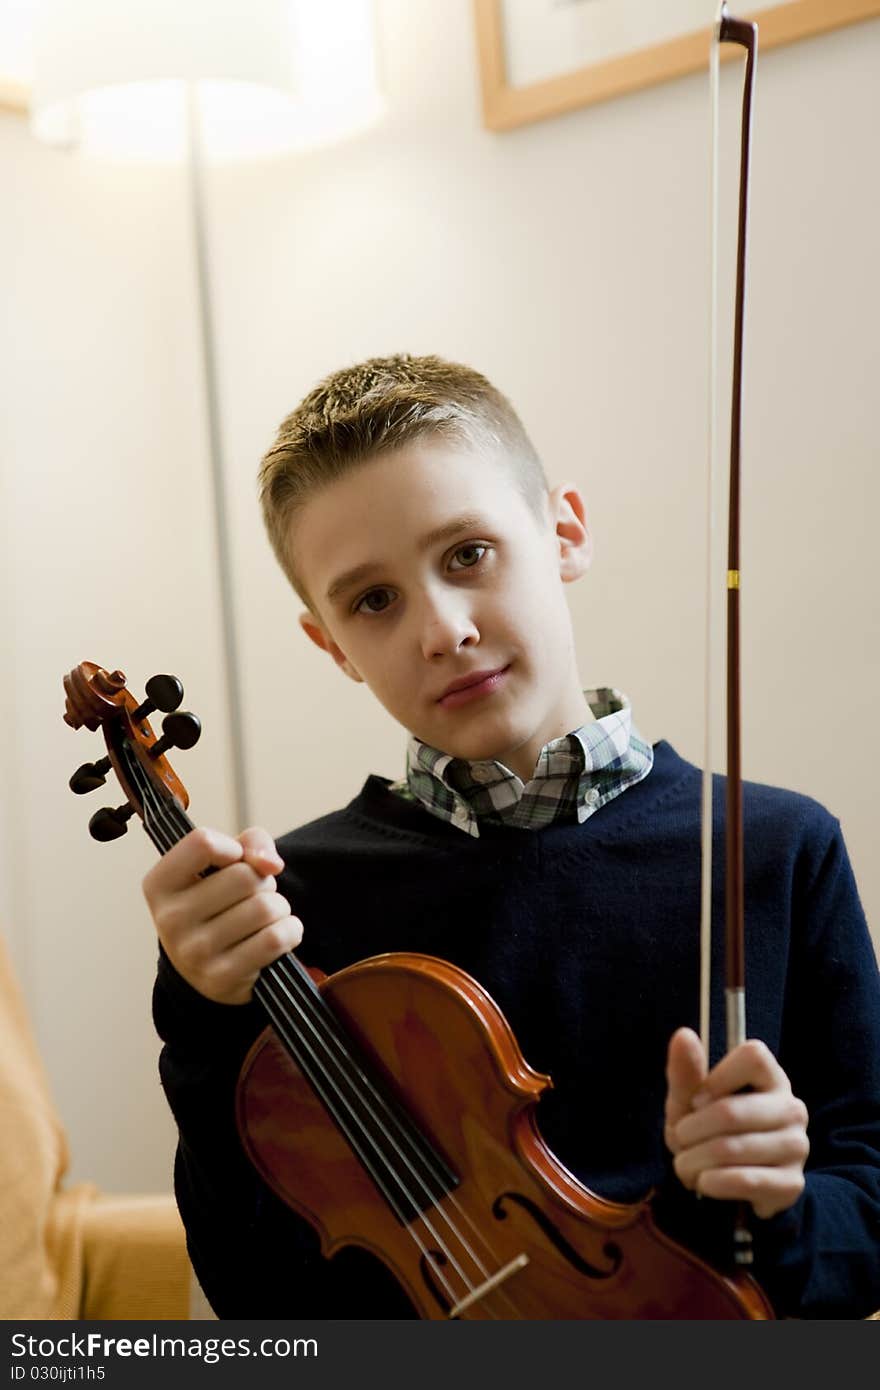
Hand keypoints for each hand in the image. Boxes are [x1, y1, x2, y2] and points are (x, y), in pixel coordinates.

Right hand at [142, 825, 302, 1004]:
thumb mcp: (224, 864)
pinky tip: (277, 935)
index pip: (203, 843)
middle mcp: (170, 919)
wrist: (206, 966)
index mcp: (160, 884)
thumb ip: (251, 843)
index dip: (233, 848)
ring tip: (263, 917)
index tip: (235, 862)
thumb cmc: (218, 902)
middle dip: (262, 882)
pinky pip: (276, 939)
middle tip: (252, 896)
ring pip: (266, 907)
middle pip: (245, 876)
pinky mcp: (222, 977)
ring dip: (279, 908)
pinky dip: (290, 931)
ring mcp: (194, 952)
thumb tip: (271, 864)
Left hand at [664, 1027, 808, 1218]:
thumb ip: (686, 1070)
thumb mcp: (691, 1100)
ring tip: (687, 1165)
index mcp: (771, 1077)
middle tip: (679, 1140)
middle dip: (690, 1131)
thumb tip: (683, 1034)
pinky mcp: (791, 1183)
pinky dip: (711, 1183)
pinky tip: (705, 1182)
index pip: (753, 1056)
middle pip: (731, 1111)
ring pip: (731, 1149)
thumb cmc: (709, 1130)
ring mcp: (796, 1146)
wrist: (732, 1184)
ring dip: (693, 1161)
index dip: (715, 1078)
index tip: (696, 1100)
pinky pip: (743, 1180)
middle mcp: (792, 1108)